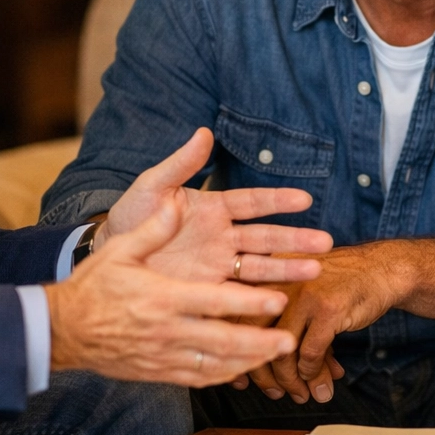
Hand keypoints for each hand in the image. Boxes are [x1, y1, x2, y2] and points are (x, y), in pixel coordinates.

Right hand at [46, 200, 297, 386]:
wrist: (61, 329)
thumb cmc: (94, 286)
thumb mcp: (121, 250)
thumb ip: (154, 228)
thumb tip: (177, 204)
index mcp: (163, 297)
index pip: (216, 302)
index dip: (250, 303)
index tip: (278, 300)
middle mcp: (168, 330)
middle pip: (224, 341)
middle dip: (260, 341)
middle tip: (288, 340)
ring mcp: (163, 355)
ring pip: (216, 364)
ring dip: (249, 361)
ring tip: (276, 355)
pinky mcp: (158, 371)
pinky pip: (198, 378)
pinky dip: (224, 374)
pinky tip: (242, 370)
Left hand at [99, 128, 332, 282]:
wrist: (109, 257)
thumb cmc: (130, 218)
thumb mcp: (152, 187)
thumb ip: (180, 164)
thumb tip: (204, 131)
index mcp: (214, 208)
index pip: (253, 202)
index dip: (278, 200)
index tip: (305, 199)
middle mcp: (223, 237)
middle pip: (267, 237)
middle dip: (296, 239)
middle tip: (326, 242)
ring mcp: (218, 265)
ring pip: (261, 266)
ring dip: (288, 268)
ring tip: (315, 270)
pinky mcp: (209, 291)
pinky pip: (239, 294)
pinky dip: (260, 298)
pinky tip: (282, 302)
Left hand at [232, 243, 409, 403]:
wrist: (382, 269)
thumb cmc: (339, 285)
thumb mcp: (300, 294)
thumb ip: (281, 327)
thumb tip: (260, 376)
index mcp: (266, 273)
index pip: (237, 318)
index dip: (238, 352)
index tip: (241, 379)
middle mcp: (279, 279)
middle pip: (253, 335)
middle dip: (261, 373)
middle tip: (273, 392)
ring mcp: (303, 293)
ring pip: (283, 350)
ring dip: (292, 381)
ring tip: (300, 395)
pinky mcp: (328, 307)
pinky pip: (311, 352)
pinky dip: (312, 372)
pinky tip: (320, 381)